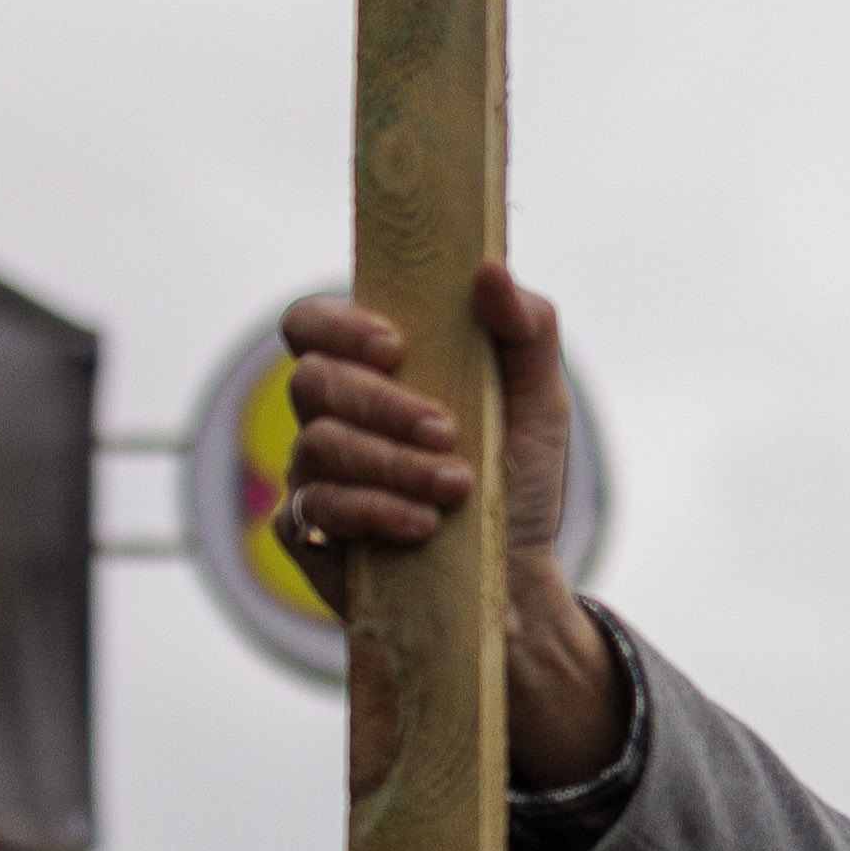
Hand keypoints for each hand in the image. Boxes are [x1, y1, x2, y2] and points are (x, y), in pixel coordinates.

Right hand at [274, 272, 626, 790]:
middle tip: (448, 431)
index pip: (311, 324)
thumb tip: (490, 270)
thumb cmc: (516, 481)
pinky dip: (373, 510)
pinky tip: (421, 525)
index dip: (337, 325)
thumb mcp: (539, 403)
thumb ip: (526, 329)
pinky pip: (316, 509)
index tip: (394, 346)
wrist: (515, 580)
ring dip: (391, 462)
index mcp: (372, 372)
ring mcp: (313, 477)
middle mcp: (331, 418)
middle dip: (382, 404)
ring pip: (316, 445)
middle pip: (311, 381)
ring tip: (455, 487)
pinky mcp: (310, 536)